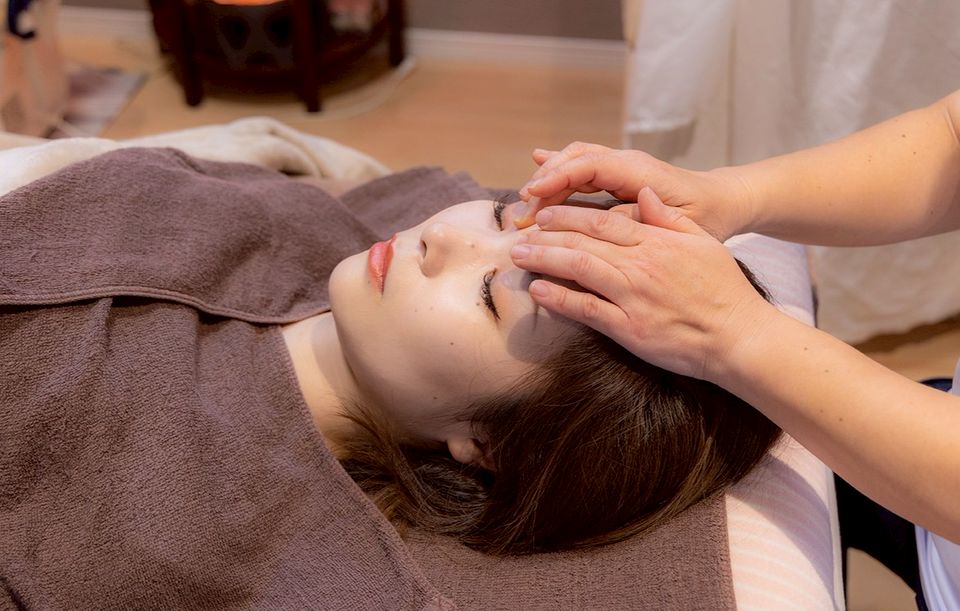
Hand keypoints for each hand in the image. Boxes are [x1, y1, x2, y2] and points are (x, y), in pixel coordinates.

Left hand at [510, 187, 777, 381]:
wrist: (739, 337)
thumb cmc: (725, 290)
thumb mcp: (703, 243)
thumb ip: (669, 218)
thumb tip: (643, 195)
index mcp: (656, 241)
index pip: (603, 220)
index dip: (569, 214)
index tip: (546, 212)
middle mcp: (640, 265)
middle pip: (583, 240)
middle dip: (547, 233)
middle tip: (521, 230)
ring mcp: (633, 296)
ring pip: (578, 268)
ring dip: (544, 259)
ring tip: (519, 255)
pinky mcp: (629, 328)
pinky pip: (586, 309)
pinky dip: (558, 298)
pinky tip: (537, 290)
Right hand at [514, 142, 751, 240]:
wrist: (725, 202)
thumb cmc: (707, 216)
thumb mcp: (677, 223)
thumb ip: (638, 218)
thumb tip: (596, 220)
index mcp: (640, 171)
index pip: (590, 164)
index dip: (558, 177)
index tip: (533, 193)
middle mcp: (627, 163)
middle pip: (576, 158)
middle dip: (546, 178)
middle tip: (523, 206)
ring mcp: (622, 167)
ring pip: (576, 161)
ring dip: (550, 178)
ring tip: (526, 199)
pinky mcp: (618, 177)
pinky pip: (583, 170)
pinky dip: (559, 174)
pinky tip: (539, 178)